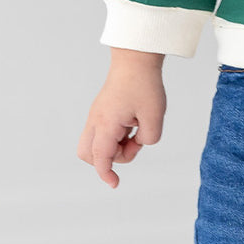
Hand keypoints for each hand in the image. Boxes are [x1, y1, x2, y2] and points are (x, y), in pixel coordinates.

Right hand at [77, 53, 166, 187]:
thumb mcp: (154, 117)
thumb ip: (148, 139)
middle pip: (88, 154)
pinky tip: (134, 123)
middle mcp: (95, 121)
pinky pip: (103, 133)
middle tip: (133, 144)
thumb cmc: (144, 84)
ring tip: (137, 129)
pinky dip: (116, 136)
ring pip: (95, 144)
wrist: (136, 60)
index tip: (115, 184)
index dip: (106, 174)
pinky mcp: (102, 112)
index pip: (100, 158)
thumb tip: (139, 143)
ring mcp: (96, 115)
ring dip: (116, 146)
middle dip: (109, 159)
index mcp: (106, 124)